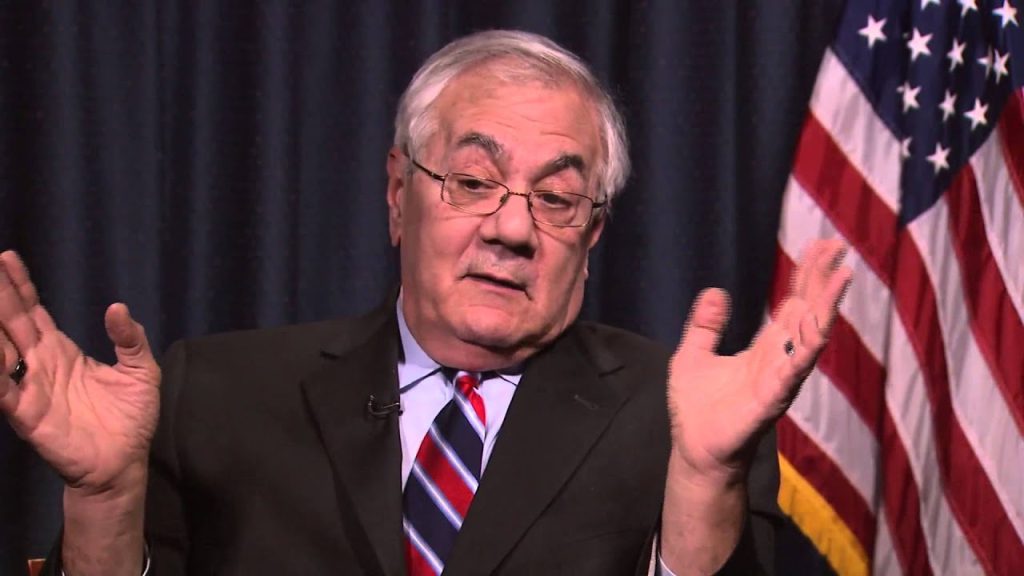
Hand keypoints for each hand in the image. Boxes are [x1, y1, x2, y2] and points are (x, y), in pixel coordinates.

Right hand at [0, 250, 159, 493]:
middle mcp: (40, 365)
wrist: (124, 463)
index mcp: (62, 351)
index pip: (34, 311)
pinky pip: (3, 392)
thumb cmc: (131, 418)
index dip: (21, 286)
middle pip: (11, 323)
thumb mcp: (141, 371)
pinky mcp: (27, 415)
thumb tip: (117, 307)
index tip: (7, 258)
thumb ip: (130, 340)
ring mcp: (30, 388)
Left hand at [667, 239, 851, 480]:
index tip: (822, 244)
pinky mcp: (771, 399)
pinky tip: (819, 328)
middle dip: (822, 280)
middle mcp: (780, 360)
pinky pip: (794, 370)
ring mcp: (780, 379)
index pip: (792, 304)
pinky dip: (807, 348)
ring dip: (826, 307)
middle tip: (838, 246)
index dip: (806, 275)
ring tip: (841, 277)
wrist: (695, 450)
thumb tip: (715, 291)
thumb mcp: (692, 355)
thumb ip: (705, 325)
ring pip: (810, 336)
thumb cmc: (696, 408)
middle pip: (808, 312)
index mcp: (765, 348)